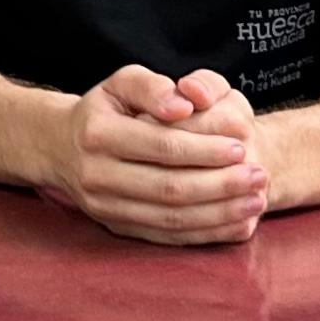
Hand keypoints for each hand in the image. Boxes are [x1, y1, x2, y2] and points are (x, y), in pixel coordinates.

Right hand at [39, 65, 269, 245]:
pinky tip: (235, 223)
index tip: (241, 146)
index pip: (162, 145)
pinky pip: (166, 237)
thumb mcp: (121, 83)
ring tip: (255, 200)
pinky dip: (204, 234)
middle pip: (169, 187)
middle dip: (221, 185)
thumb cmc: (105, 110)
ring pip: (170, 218)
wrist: (61, 148)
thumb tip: (184, 105)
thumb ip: (152, 86)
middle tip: (259, 176)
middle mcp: (96, 175)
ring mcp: (104, 207)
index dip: (205, 148)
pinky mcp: (116, 227)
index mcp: (97, 134)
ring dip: (219, 213)